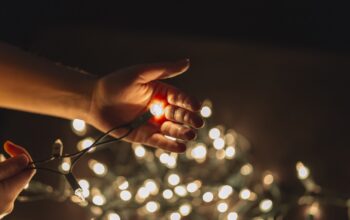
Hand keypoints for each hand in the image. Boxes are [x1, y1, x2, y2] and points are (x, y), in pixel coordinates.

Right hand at [0, 141, 34, 218]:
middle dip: (4, 163)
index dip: (21, 154)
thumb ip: (7, 169)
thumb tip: (25, 160)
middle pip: (14, 175)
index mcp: (9, 193)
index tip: (8, 145)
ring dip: (0, 171)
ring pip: (5, 181)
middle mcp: (7, 204)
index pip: (29, 169)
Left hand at [87, 59, 203, 151]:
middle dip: (189, 119)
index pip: (180, 98)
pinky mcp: (145, 137)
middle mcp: (160, 109)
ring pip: (172, 130)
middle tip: (198, 123)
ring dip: (182, 133)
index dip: (189, 102)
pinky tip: (181, 147)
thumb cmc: (117, 83)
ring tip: (190, 135)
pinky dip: (170, 145)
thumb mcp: (140, 73)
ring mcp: (153, 124)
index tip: (196, 106)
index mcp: (162, 93)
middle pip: (179, 115)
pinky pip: (160, 142)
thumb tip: (188, 62)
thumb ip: (164, 70)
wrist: (95, 101)